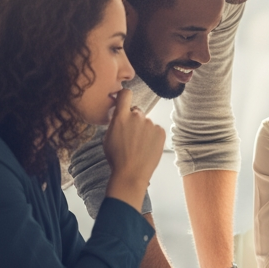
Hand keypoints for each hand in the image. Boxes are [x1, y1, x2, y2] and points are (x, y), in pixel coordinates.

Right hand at [103, 90, 164, 206]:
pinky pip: (156, 130)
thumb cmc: (117, 158)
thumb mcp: (108, 137)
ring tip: (139, 146)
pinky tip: (147, 147)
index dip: (125, 96)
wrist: (131, 174)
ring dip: (143, 130)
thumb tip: (119, 113)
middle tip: (131, 136)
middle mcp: (136, 116)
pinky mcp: (161, 131)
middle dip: (133, 120)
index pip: (125, 94)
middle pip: (136, 111)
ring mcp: (150, 123)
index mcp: (121, 116)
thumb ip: (115, 122)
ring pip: (146, 123)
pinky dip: (153, 136)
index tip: (125, 100)